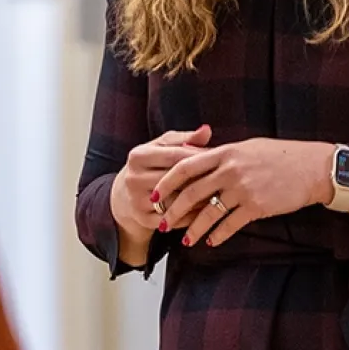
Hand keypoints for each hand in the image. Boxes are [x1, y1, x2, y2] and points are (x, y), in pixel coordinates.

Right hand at [109, 125, 213, 239]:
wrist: (124, 195)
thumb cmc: (150, 165)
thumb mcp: (161, 148)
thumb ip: (184, 139)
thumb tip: (207, 130)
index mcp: (138, 156)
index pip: (174, 156)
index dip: (199, 156)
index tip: (220, 157)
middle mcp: (134, 178)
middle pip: (175, 179)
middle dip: (201, 179)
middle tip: (224, 179)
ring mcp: (137, 200)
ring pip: (176, 201)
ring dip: (199, 200)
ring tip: (220, 196)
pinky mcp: (143, 219)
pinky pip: (174, 219)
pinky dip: (191, 217)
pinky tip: (207, 212)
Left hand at [151, 139, 334, 248]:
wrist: (312, 168)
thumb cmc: (280, 155)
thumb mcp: (247, 148)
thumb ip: (223, 155)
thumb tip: (200, 160)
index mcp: (224, 152)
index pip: (185, 166)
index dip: (167, 182)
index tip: (154, 194)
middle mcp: (230, 170)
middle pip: (192, 192)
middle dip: (173, 210)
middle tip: (161, 223)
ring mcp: (243, 189)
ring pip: (209, 213)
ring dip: (194, 229)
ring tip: (185, 240)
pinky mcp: (257, 207)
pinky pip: (231, 224)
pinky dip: (219, 235)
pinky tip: (211, 242)